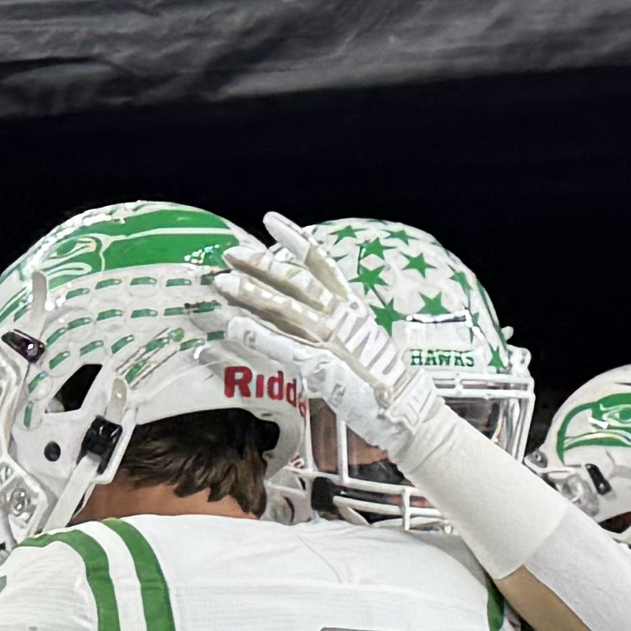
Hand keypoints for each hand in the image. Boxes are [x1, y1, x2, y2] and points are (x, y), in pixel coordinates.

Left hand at [207, 214, 441, 463]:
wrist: (406, 409)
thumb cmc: (378, 379)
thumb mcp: (356, 341)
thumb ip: (326, 324)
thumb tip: (291, 311)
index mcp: (352, 307)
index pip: (322, 264)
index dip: (296, 240)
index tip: (271, 220)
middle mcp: (343, 318)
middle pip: (298, 281)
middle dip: (262, 265)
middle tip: (231, 254)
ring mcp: (334, 341)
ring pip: (289, 308)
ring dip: (254, 294)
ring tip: (224, 284)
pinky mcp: (325, 368)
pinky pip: (287, 347)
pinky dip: (260, 336)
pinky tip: (236, 327)